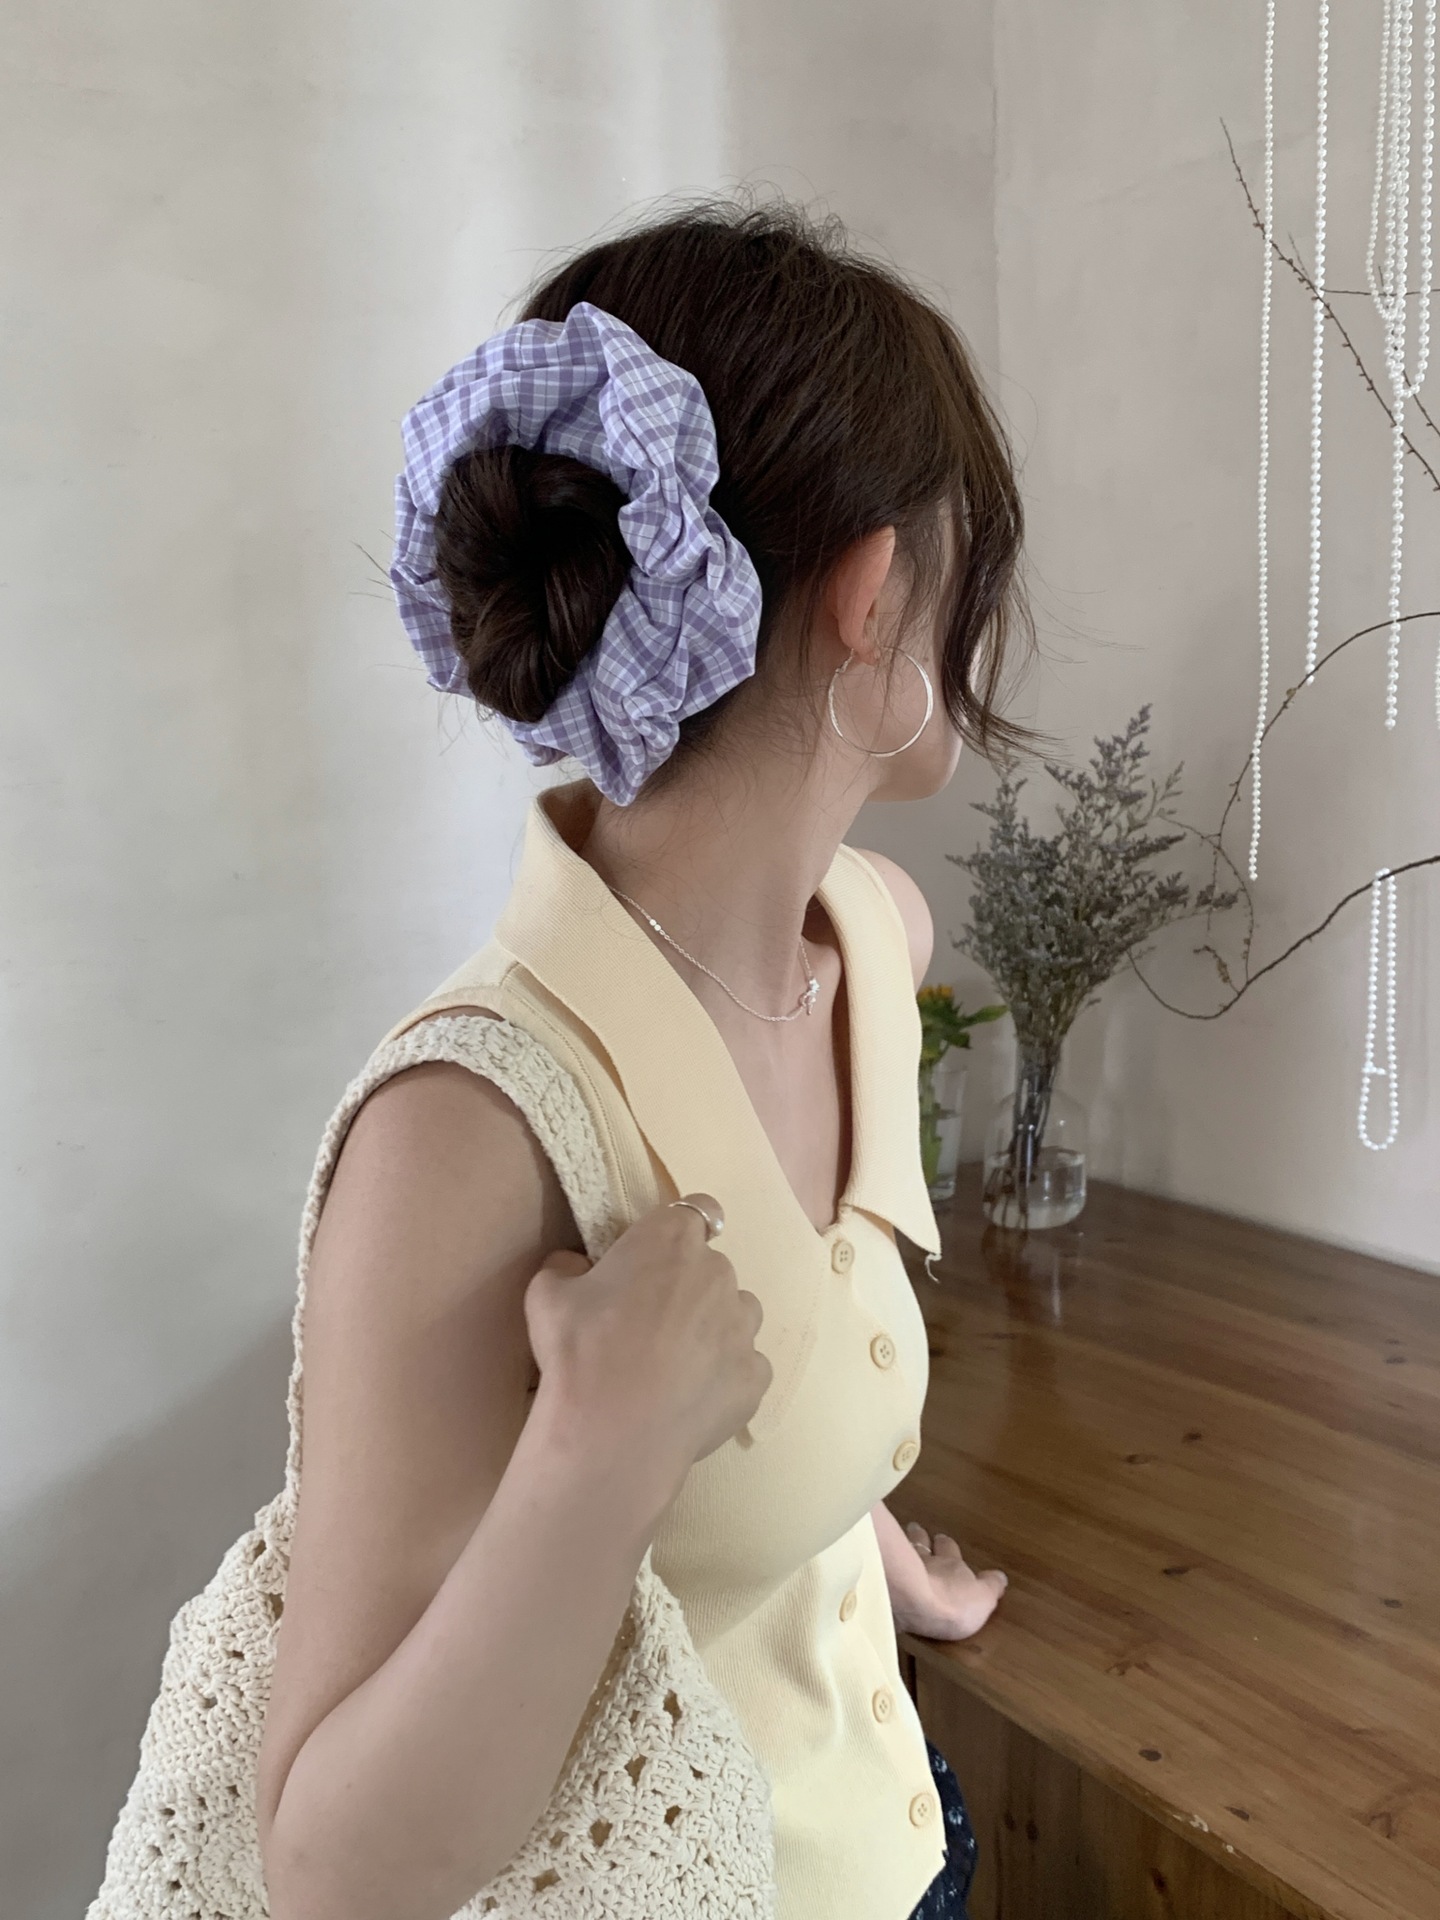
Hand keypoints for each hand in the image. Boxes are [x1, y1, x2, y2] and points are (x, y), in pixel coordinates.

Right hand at [524, 1192, 772, 1504]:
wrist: (613, 1433)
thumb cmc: (579, 1352)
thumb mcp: (547, 1294)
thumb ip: (567, 1266)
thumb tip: (579, 1267)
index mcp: (672, 1239)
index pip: (696, 1211)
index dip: (677, 1234)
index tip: (654, 1261)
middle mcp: (719, 1272)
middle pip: (712, 1268)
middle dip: (687, 1287)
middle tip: (647, 1324)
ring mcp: (743, 1326)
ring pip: (735, 1314)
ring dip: (713, 1328)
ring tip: (674, 1365)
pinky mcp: (754, 1376)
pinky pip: (745, 1365)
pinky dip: (724, 1376)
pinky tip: (690, 1398)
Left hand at [894, 1520, 1007, 1639]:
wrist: (917, 1605)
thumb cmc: (953, 1603)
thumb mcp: (983, 1599)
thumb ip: (990, 1587)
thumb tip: (1001, 1577)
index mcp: (952, 1566)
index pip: (950, 1550)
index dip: (946, 1545)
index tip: (942, 1538)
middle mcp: (927, 1561)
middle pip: (924, 1544)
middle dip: (923, 1537)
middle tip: (918, 1529)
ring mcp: (903, 1566)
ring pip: (903, 1546)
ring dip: (904, 1540)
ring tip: (902, 1533)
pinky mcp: (885, 1575)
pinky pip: (884, 1557)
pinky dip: (882, 1554)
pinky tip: (877, 1553)